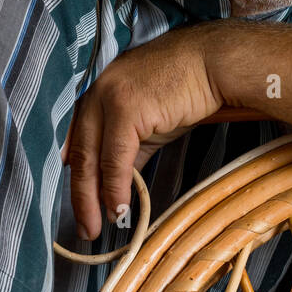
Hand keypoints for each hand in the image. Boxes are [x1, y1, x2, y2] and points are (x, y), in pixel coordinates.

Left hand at [65, 25, 223, 240]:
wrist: (214, 63)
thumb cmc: (187, 87)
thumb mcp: (151, 120)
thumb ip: (129, 148)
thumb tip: (118, 183)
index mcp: (97, 92)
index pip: (77, 141)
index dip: (78, 176)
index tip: (82, 205)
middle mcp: (96, 92)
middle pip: (78, 153)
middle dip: (80, 196)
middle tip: (85, 228)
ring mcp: (108, 98)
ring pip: (92, 159)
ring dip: (94, 199)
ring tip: (99, 226)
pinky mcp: (125, 108)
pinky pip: (115, 159)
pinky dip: (116, 188)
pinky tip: (119, 209)